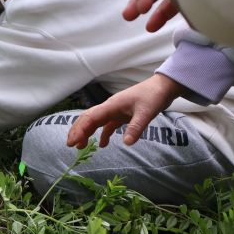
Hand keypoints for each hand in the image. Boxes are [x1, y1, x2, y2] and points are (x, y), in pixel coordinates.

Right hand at [67, 74, 183, 148]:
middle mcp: (110, 108)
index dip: (79, 130)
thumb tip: (126, 143)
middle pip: (88, 118)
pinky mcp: (122, 114)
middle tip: (71, 145)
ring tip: (80, 146)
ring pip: (96, 121)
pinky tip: (103, 144)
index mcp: (111, 106)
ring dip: (87, 132)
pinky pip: (108, 125)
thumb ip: (136, 128)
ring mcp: (115, 111)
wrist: (162, 87)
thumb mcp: (146, 113)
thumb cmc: (153, 97)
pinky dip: (103, 134)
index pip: (90, 118)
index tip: (72, 142)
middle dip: (78, 131)